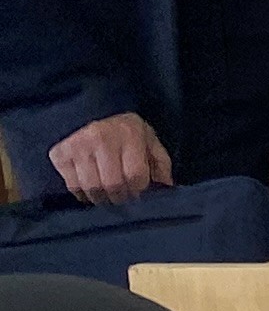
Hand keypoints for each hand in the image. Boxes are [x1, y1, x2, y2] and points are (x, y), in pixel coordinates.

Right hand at [49, 112, 171, 204]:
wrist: (90, 111)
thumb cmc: (126, 132)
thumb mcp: (149, 141)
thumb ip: (160, 164)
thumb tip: (166, 189)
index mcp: (129, 134)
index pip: (135, 175)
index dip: (138, 191)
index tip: (138, 194)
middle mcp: (101, 138)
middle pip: (112, 184)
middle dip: (120, 198)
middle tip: (122, 199)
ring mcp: (77, 146)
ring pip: (91, 188)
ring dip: (101, 199)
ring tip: (108, 197)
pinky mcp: (60, 154)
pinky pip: (72, 185)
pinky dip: (82, 194)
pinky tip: (90, 191)